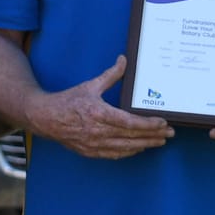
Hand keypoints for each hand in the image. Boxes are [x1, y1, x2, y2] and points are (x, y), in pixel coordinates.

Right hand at [28, 56, 172, 159]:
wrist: (45, 118)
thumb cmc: (67, 101)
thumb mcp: (90, 85)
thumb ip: (110, 75)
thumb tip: (124, 60)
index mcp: (99, 113)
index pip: (130, 122)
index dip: (149, 124)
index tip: (163, 123)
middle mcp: (98, 131)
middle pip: (132, 138)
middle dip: (153, 136)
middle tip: (169, 134)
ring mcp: (94, 144)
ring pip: (126, 148)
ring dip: (145, 146)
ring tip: (159, 142)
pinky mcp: (90, 151)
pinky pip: (114, 154)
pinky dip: (129, 152)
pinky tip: (138, 148)